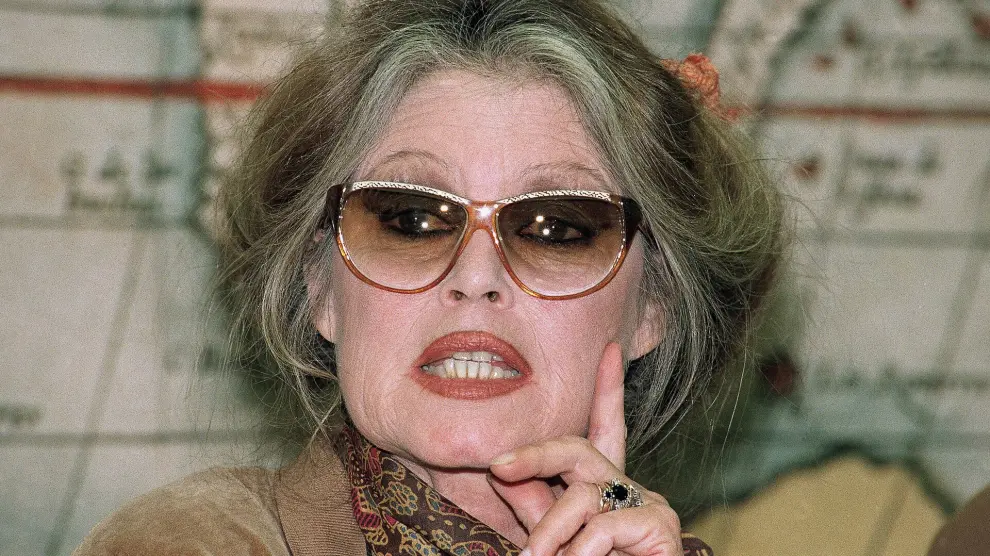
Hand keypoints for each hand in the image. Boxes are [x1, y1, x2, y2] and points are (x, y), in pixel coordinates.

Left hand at [488, 343, 682, 555]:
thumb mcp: (550, 538)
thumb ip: (532, 505)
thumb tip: (500, 471)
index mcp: (603, 489)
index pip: (603, 430)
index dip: (606, 389)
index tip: (610, 349)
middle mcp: (627, 489)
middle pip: (578, 449)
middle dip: (536, 453)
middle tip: (497, 466)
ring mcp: (647, 505)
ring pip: (581, 494)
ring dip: (549, 531)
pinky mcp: (660, 527)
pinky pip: (604, 525)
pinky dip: (581, 550)